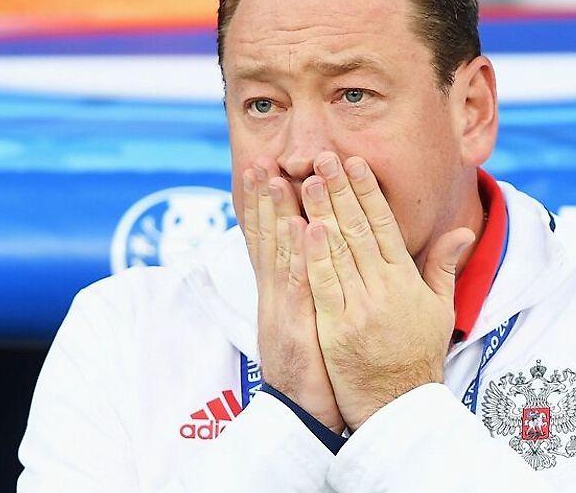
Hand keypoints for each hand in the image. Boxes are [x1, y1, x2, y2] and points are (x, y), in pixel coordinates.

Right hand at [241, 159, 344, 433]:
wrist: (304, 415)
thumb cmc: (314, 370)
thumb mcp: (310, 323)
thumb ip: (312, 288)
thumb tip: (316, 257)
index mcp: (282, 293)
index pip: (271, 241)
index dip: (266, 205)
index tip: (265, 169)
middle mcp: (276, 297)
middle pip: (266, 239)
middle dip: (261, 198)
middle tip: (259, 159)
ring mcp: (283, 311)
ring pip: (278, 254)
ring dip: (275, 215)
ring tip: (275, 178)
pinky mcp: (296, 328)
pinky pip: (299, 286)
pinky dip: (300, 257)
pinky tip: (303, 229)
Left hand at [300, 152, 474, 429]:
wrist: (400, 404)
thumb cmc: (417, 356)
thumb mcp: (440, 309)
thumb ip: (443, 266)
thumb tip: (461, 230)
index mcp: (406, 280)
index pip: (384, 226)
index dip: (368, 192)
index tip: (354, 163)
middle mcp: (384, 288)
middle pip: (358, 230)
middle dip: (341, 190)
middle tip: (324, 157)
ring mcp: (360, 307)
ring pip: (339, 251)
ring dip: (322, 212)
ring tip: (308, 180)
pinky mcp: (337, 328)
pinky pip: (324, 285)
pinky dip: (315, 256)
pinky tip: (305, 228)